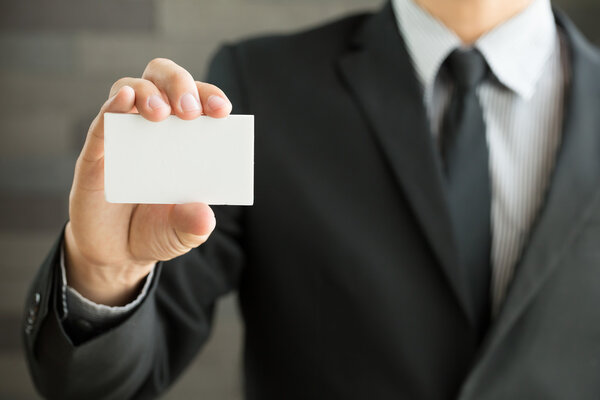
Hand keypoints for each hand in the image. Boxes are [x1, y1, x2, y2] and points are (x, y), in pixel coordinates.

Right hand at [65, 58, 231, 305]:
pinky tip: (124, 99)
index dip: (210, 98)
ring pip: (131, 88)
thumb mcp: (182, 233)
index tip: (221, 111)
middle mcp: (155, 127)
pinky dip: (113, 106)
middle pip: (164, 80)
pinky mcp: (96, 152)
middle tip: (189, 111)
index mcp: (186, 137)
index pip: (199, 101)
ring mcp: (124, 135)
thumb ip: (194, 224)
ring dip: (148, 93)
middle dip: (179, 85)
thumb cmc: (156, 231)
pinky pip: (102, 122)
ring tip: (160, 114)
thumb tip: (204, 217)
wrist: (116, 253)